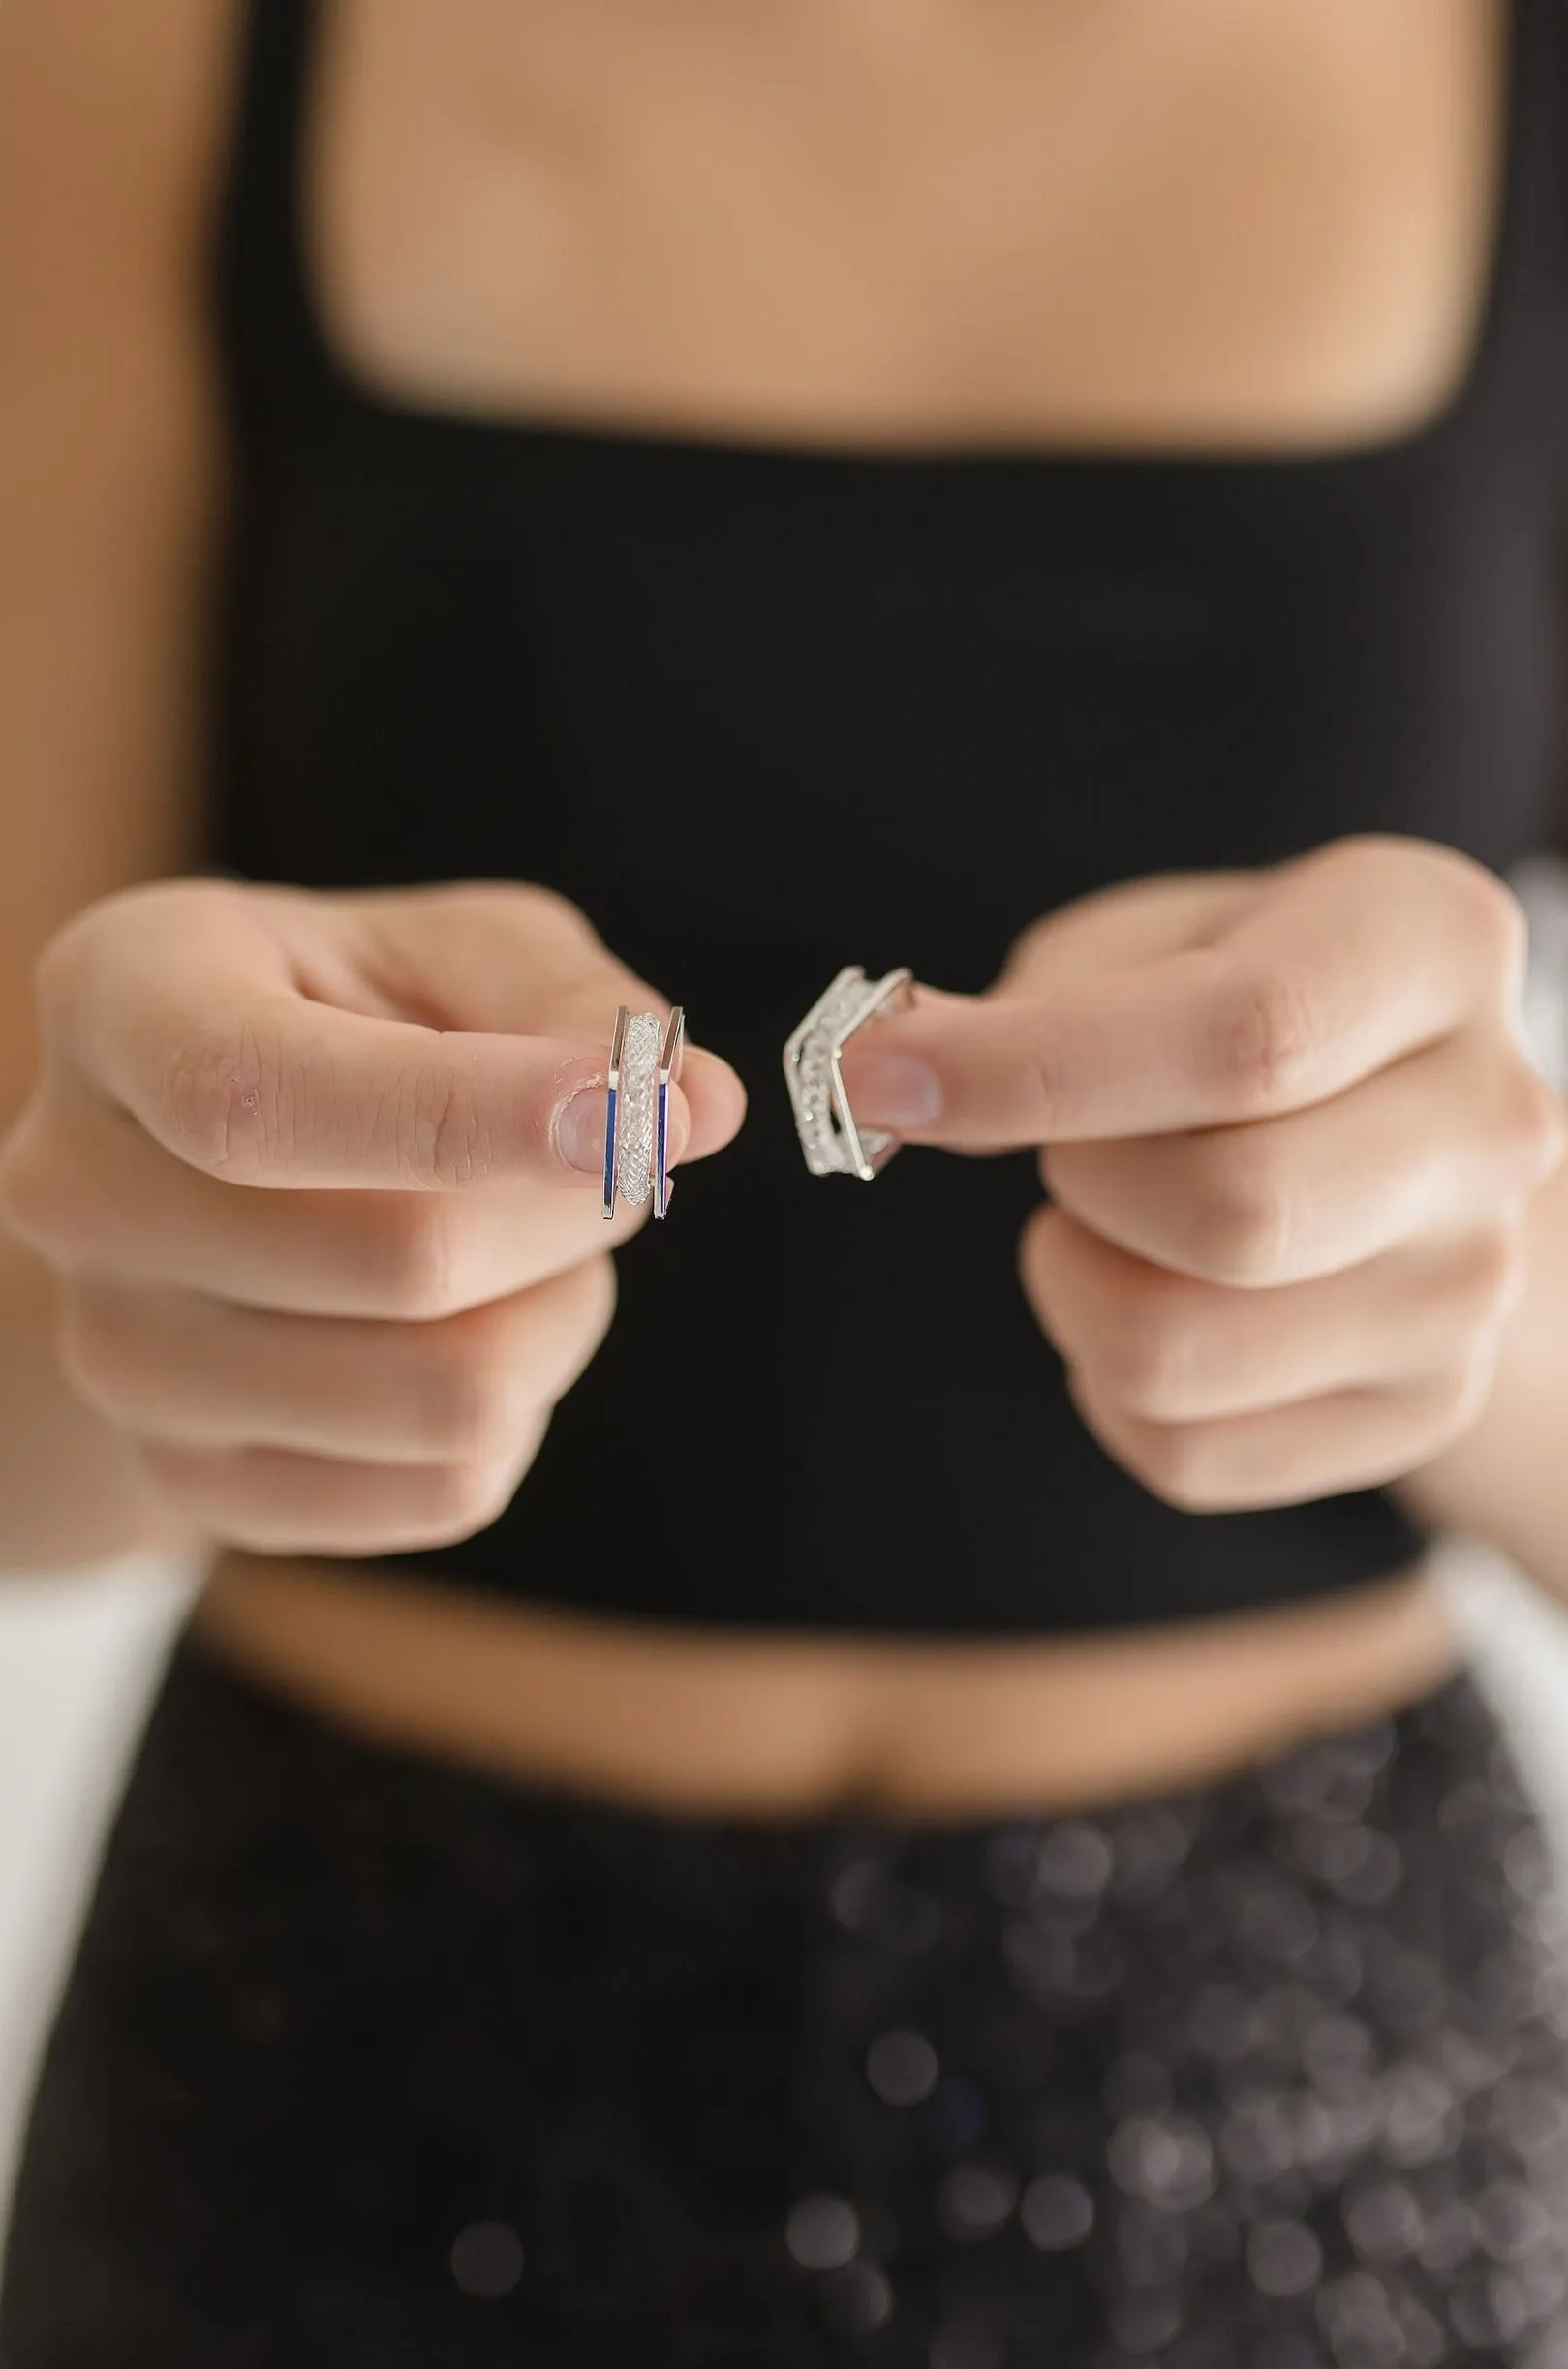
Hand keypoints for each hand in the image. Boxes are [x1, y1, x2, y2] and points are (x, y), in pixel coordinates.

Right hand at [0, 878, 744, 1555]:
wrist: (210, 1166)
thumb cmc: (362, 1020)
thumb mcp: (461, 952)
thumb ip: (576, 1003)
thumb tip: (698, 1103)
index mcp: (123, 1001)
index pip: (265, 1097)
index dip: (467, 1116)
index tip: (631, 1118)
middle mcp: (74, 1187)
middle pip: (396, 1261)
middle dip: (565, 1209)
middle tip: (601, 1156)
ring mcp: (115, 1356)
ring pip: (445, 1398)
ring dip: (555, 1313)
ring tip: (528, 1244)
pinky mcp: (191, 1483)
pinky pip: (446, 1489)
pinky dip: (520, 1408)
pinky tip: (477, 1324)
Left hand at [839, 838, 1565, 1511]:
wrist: (1401, 1121)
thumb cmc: (1245, 1002)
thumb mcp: (1155, 939)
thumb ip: (1035, 999)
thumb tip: (899, 1079)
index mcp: (1433, 946)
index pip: (1241, 1037)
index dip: (1034, 1070)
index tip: (877, 1076)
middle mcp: (1492, 1123)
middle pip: (1233, 1212)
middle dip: (1079, 1178)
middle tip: (1069, 1146)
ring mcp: (1469, 1288)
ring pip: (1180, 1353)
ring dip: (1077, 1285)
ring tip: (1111, 1220)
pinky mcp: (1419, 1411)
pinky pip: (1182, 1451)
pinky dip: (1107, 1384)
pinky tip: (1150, 1294)